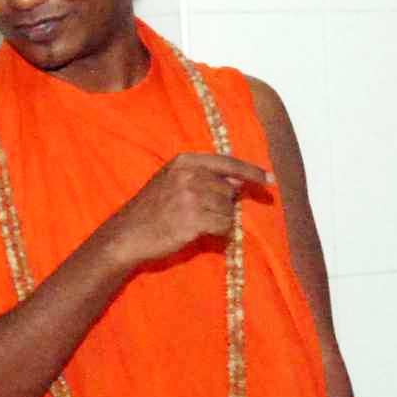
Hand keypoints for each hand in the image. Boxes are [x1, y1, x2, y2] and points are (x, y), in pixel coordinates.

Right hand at [101, 151, 274, 271]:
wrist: (127, 235)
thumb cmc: (150, 209)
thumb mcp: (172, 181)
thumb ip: (203, 177)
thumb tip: (237, 181)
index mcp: (185, 161)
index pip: (227, 163)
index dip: (251, 171)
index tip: (269, 178)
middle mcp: (190, 176)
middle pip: (229, 190)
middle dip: (224, 204)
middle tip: (203, 214)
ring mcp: (192, 198)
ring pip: (229, 209)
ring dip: (220, 220)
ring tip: (198, 224)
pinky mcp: (194, 220)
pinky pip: (224, 226)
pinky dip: (220, 232)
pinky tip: (201, 233)